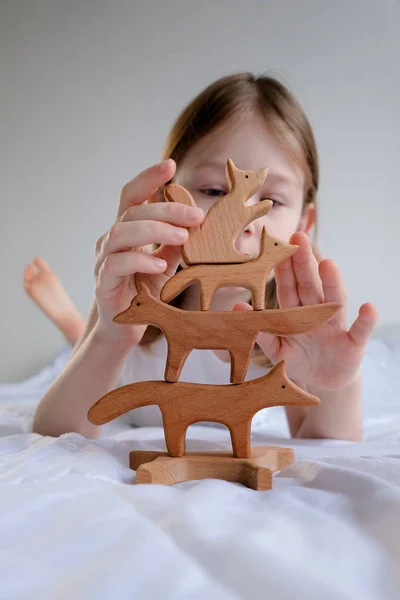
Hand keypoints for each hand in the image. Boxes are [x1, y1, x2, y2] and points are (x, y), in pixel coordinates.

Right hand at [94, 159, 202, 346]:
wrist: (124, 329)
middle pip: (132, 211)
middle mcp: (111, 240)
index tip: (170, 165)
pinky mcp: (103, 283)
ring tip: (183, 237)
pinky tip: (161, 265)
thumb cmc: (145, 292)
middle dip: (166, 209)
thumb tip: (197, 221)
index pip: (133, 195)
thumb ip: (175, 244)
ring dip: (155, 231)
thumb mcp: (166, 264)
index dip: (148, 178)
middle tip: (196, 215)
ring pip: (122, 233)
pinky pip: (117, 264)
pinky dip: (140, 261)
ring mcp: (104, 260)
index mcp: (127, 230)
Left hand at [234, 232, 377, 390]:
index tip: (277, 245)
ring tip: (328, 264)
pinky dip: (366, 320)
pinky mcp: (353, 344)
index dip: (284, 267)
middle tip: (298, 237)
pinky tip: (368, 308)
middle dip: (304, 262)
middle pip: (310, 285)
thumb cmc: (298, 361)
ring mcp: (336, 326)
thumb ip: (262, 332)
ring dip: (332, 282)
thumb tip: (238, 308)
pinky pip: (360, 330)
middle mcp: (317, 313)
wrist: (322, 384)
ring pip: (334, 300)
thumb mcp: (277, 350)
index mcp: (296, 313)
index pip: (289, 287)